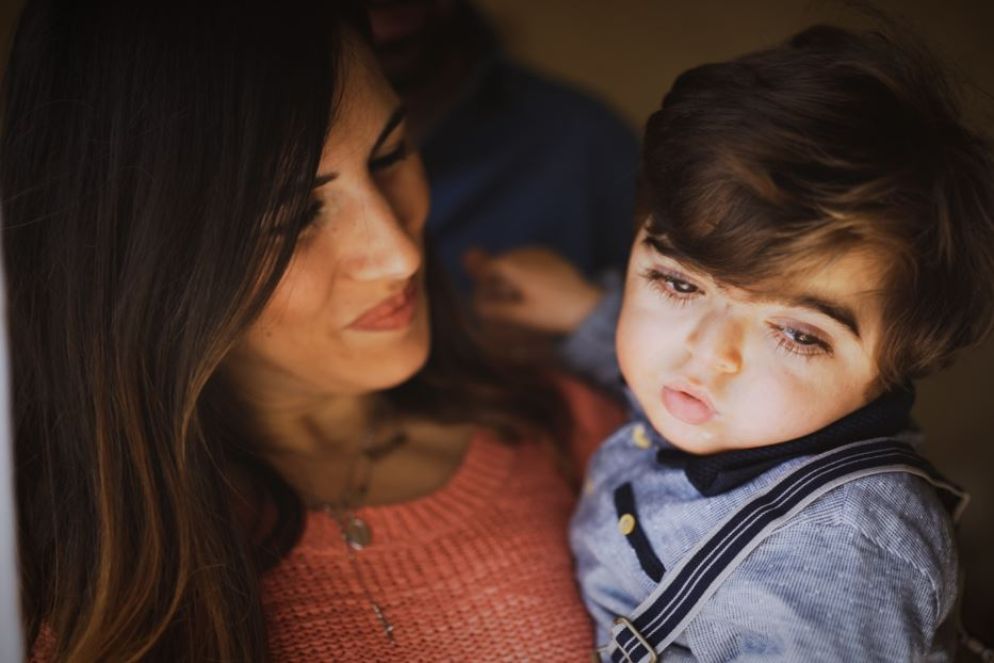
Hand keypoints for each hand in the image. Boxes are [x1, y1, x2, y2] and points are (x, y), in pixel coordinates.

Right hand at [463, 247, 602, 333]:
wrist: (588, 305)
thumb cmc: (553, 313)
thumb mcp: (522, 315)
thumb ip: (497, 309)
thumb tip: (477, 307)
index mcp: (518, 268)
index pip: (491, 265)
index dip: (483, 276)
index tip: (482, 288)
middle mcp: (528, 254)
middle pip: (503, 260)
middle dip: (497, 274)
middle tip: (500, 292)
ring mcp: (541, 252)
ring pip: (516, 257)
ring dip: (510, 270)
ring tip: (516, 290)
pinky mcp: (552, 255)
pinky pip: (529, 257)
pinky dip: (524, 267)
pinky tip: (531, 284)